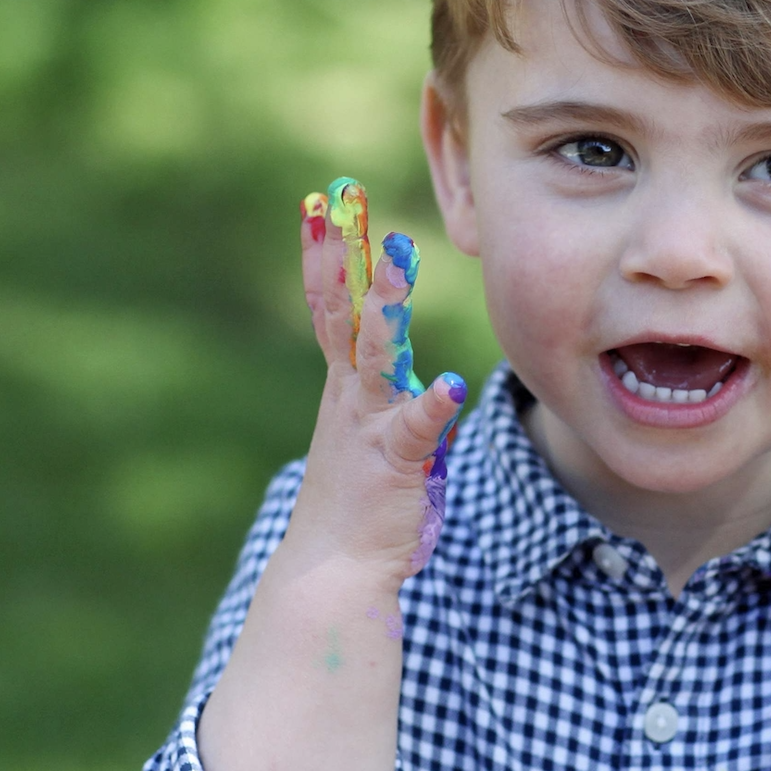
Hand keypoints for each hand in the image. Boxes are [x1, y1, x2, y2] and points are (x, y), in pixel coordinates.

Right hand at [287, 177, 466, 583]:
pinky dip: (431, 408)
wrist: (332, 574)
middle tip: (338, 197)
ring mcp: (368, 425)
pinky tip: (452, 388)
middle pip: (341, 311)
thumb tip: (422, 383)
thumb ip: (390, 406)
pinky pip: (416, 429)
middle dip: (341, 252)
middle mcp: (350, 397)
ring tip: (401, 256)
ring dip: (387, 304)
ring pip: (376, 353)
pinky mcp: (394, 462)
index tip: (318, 206)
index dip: (325, 256)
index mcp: (344, 390)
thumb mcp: (369, 443)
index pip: (331, 309)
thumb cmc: (358, 510)